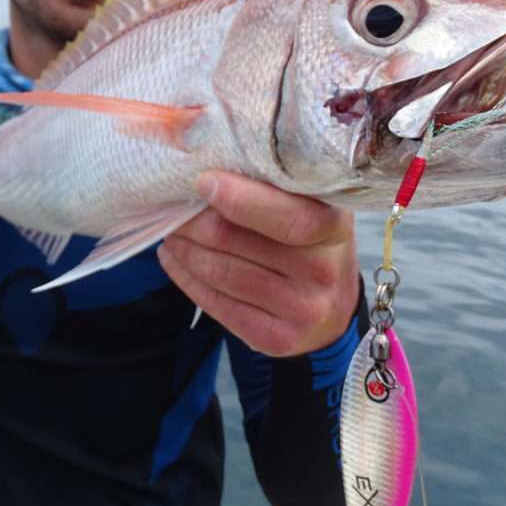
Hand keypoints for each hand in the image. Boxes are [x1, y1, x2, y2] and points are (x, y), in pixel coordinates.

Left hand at [157, 171, 360, 356]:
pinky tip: (174, 260)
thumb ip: (272, 187)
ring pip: (221, 274)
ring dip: (185, 249)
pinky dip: (186, 279)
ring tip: (171, 232)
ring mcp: (303, 311)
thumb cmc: (310, 241)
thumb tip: (206, 166)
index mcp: (335, 228)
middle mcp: (324, 273)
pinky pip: (217, 306)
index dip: (240, 199)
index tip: (202, 181)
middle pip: (237, 242)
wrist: (332, 305)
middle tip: (170, 206)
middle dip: (193, 222)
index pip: (288, 217)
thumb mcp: (309, 205)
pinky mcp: (277, 339)